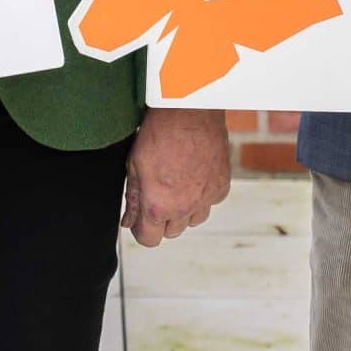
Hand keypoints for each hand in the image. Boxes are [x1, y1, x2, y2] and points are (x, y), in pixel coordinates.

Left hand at [122, 107, 230, 246]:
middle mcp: (185, 208)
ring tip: (176, 183)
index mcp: (159, 206)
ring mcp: (206, 198)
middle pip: (171, 232)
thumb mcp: (134, 164)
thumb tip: (128, 221)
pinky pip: (210, 202)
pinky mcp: (221, 186)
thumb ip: (133, 198)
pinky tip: (193, 175)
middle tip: (157, 193)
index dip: (141, 230)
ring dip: (183, 209)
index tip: (139, 218)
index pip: (149, 240)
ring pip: (192, 220)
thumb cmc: (159, 132)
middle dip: (161, 219)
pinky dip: (202, 195)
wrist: (189, 111)